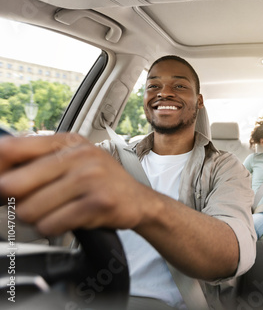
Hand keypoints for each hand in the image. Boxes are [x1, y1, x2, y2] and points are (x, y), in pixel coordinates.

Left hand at [0, 133, 152, 235]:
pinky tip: (66, 221)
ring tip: (53, 213)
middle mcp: (79, 155)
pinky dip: (52, 229)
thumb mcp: (74, 161)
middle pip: (12, 184)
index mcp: (67, 142)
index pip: (11, 149)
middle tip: (26, 206)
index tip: (2, 188)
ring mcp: (91, 177)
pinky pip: (52, 224)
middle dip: (14, 202)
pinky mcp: (99, 202)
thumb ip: (39, 163)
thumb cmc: (101, 183)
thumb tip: (0, 181)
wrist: (140, 201)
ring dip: (35, 219)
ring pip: (30, 210)